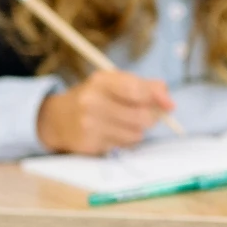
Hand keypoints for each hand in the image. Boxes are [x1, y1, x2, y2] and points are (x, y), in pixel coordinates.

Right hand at [37, 70, 175, 154]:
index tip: (170, 105)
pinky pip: (123, 146)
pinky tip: (112, 133)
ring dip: (138, 131)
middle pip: (140, 116)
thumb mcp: (114, 83)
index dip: (157, 98)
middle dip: (150, 118)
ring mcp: (89, 124)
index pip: (135, 90)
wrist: (57, 118)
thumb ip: (144, 86)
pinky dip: (124, 141)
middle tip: (145, 115)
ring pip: (135, 134)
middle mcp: (92, 101)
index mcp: (102, 81)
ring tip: (124, 123)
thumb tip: (168, 100)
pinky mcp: (89, 144)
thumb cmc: (95, 97)